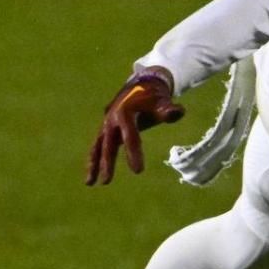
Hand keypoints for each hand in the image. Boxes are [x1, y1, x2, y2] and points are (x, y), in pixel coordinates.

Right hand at [85, 67, 185, 185]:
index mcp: (126, 112)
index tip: (138, 171)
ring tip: (90, 183)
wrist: (142, 85)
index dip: (134, 153)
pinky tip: (92, 177)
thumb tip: (178, 111)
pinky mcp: (105, 129)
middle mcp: (112, 119)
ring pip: (98, 146)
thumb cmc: (154, 97)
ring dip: (93, 164)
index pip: (131, 137)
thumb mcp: (162, 102)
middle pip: (110, 144)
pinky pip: (98, 146)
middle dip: (107, 163)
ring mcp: (106, 124)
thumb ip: (168, 109)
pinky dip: (94, 160)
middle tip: (107, 181)